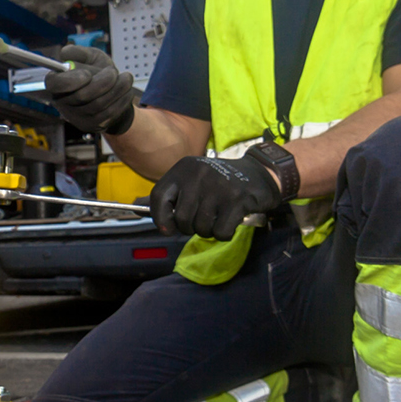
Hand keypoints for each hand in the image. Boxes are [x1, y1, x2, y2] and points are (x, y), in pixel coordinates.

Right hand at [43, 45, 136, 133]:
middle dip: (102, 82)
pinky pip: (109, 113)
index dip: (70, 81)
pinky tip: (127, 90)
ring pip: (98, 105)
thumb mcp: (89, 56)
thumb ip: (77, 52)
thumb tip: (65, 54)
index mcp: (57, 83)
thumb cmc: (97, 71)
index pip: (54, 84)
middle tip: (113, 72)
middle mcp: (63, 102)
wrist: (112, 90)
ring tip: (126, 78)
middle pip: (80, 96)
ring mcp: (77, 117)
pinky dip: (121, 100)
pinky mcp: (92, 125)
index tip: (87, 74)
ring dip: (116, 89)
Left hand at [149, 156, 285, 239]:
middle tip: (203, 221)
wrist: (259, 174)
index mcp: (184, 168)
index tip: (168, 229)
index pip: (159, 196)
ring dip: (209, 231)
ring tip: (217, 219)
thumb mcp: (193, 180)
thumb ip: (171, 196)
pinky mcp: (236, 200)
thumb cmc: (220, 183)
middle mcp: (199, 174)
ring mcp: (218, 186)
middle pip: (182, 219)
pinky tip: (230, 222)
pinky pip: (220, 232)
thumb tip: (141, 210)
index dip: (160, 218)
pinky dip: (225, 234)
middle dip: (191, 228)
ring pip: (201, 228)